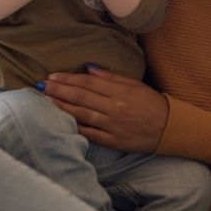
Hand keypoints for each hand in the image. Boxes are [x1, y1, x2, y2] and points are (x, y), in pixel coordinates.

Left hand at [41, 67, 169, 152]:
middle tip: (42, 86)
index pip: (89, 84)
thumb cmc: (151, 103)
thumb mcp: (135, 85)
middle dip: (59, 91)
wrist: (169, 127)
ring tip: (46, 101)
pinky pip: (91, 134)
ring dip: (62, 107)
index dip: (69, 79)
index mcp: (120, 92)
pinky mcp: (113, 141)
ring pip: (82, 115)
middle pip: (82, 97)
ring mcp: (113, 125)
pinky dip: (76, 128)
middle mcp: (115, 108)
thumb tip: (88, 69)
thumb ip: (111, 77)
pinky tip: (61, 122)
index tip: (53, 76)